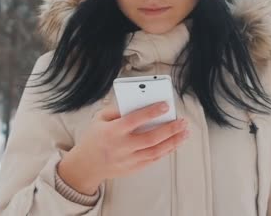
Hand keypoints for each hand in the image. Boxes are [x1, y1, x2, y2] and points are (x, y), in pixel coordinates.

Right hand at [57, 101, 188, 194]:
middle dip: (170, 129)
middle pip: (151, 138)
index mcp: (113, 131)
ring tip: (184, 133)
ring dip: (173, 142)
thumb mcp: (99, 119)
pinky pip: (153, 159)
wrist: (86, 165)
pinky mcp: (133, 168)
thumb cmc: (94, 139)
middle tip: (182, 121)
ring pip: (156, 151)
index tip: (165, 105)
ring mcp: (128, 159)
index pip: (135, 120)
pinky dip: (165, 151)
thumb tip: (138, 102)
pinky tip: (174, 143)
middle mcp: (122, 146)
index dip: (151, 112)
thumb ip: (117, 110)